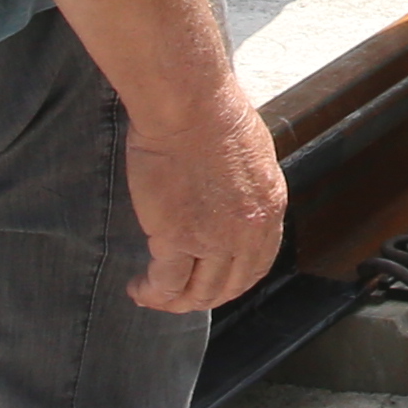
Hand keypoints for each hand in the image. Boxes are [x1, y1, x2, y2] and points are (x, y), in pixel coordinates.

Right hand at [123, 97, 290, 314]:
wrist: (189, 105)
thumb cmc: (212, 113)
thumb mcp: (250, 155)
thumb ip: (244, 188)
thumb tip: (230, 202)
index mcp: (269, 208)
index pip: (256, 266)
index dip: (232, 283)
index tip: (212, 284)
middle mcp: (247, 231)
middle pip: (228, 286)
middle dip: (202, 298)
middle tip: (179, 296)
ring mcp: (214, 238)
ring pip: (197, 293)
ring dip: (174, 302)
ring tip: (152, 295)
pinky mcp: (177, 237)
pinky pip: (166, 283)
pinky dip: (152, 292)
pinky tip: (139, 288)